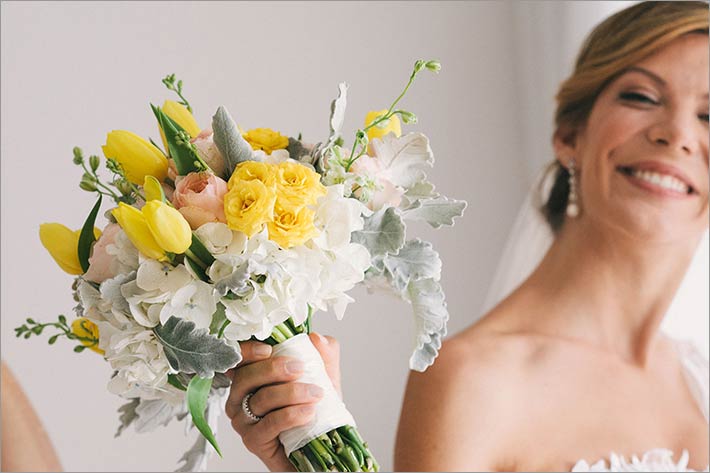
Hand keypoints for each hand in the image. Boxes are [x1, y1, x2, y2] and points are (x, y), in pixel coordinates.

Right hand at [225, 332, 340, 470]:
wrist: (318, 447)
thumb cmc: (313, 409)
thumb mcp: (323, 378)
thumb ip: (323, 355)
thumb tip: (317, 338)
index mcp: (251, 377)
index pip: (238, 358)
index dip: (247, 351)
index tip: (268, 349)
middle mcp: (240, 398)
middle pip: (246, 377)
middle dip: (274, 369)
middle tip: (301, 368)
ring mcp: (244, 421)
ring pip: (261, 399)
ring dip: (291, 393)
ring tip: (316, 393)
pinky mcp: (254, 441)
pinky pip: (270, 423)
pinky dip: (291, 415)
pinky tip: (309, 412)